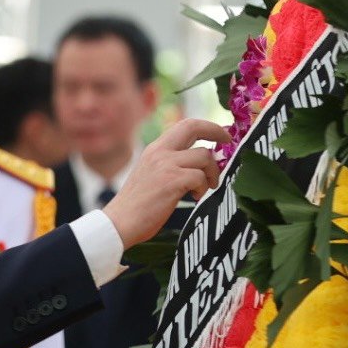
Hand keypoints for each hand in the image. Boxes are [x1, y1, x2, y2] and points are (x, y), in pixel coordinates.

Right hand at [104, 118, 230, 248]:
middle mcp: (160, 151)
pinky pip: (200, 177)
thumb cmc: (137, 205)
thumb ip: (171, 164)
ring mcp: (166, 165)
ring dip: (211, 173)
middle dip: (217, 132)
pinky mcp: (172, 181)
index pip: (185, 125)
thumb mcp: (152, 174)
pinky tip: (193, 197)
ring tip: (203, 188)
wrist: (119, 222)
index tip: (221, 136)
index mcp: (155, 149)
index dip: (207, 127)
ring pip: (204, 156)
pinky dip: (202, 188)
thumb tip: (201, 162)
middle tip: (228, 143)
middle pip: (194, 127)